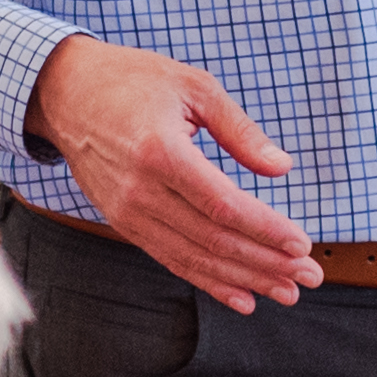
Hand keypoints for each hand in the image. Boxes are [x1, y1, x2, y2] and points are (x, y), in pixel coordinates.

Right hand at [28, 36, 314, 309]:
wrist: (65, 93)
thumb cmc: (132, 80)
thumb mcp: (193, 86)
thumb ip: (240, 131)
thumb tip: (282, 168)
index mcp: (161, 152)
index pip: (223, 206)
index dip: (265, 229)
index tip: (302, 244)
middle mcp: (141, 190)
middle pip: (213, 240)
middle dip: (267, 263)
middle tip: (310, 275)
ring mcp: (128, 212)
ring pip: (194, 258)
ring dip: (245, 280)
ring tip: (286, 291)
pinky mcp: (122, 222)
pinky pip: (171, 259)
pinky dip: (208, 282)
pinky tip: (242, 296)